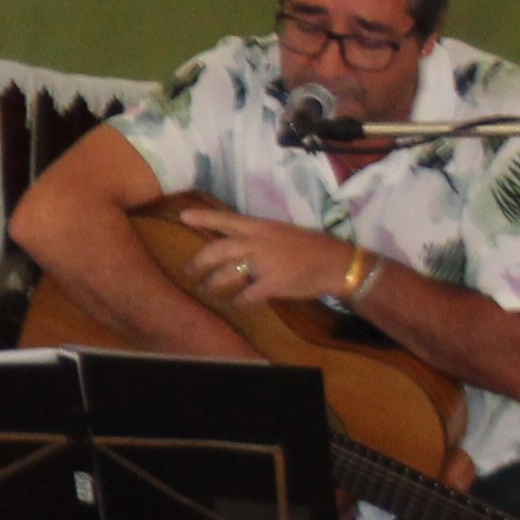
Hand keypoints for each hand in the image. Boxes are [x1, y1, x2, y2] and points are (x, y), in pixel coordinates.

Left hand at [170, 202, 348, 314]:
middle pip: (216, 251)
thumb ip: (257, 236)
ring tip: (207, 289)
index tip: (183, 216)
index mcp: (259, 227)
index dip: (203, 218)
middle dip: (199, 262)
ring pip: (225, 275)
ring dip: (213, 284)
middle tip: (189, 270)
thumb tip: (235, 242)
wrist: (336, 263)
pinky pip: (246, 295)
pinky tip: (237, 303)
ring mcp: (263, 263)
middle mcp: (257, 242)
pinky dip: (239, 301)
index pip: (225, 219)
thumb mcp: (280, 232)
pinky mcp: (272, 284)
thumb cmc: (310, 247)